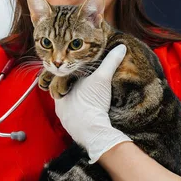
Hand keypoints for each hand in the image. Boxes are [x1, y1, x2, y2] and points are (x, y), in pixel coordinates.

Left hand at [54, 44, 131, 162]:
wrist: (94, 133)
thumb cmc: (92, 104)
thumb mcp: (102, 79)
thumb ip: (110, 62)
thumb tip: (120, 47)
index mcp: (60, 92)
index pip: (62, 80)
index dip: (71, 75)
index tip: (80, 71)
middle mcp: (60, 106)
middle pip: (65, 94)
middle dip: (74, 89)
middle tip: (86, 85)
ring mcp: (65, 119)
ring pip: (69, 107)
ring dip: (77, 102)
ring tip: (89, 98)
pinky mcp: (72, 129)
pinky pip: (75, 119)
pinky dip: (81, 114)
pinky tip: (90, 112)